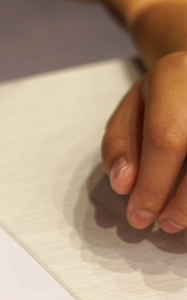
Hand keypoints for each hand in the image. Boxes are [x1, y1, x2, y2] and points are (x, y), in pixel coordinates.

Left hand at [102, 51, 186, 231]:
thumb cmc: (168, 93)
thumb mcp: (131, 109)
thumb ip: (119, 146)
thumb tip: (124, 184)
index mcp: (174, 76)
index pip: (166, 139)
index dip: (152, 185)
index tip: (139, 215)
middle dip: (182, 202)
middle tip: (164, 224)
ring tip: (181, 219)